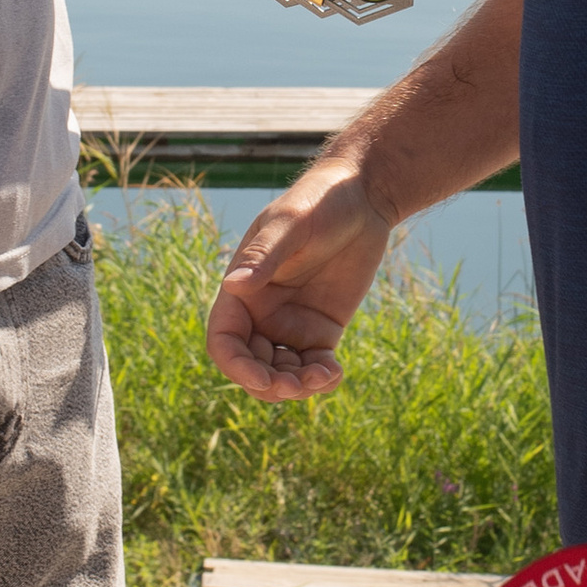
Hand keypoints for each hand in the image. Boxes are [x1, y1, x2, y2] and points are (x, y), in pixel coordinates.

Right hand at [206, 162, 398, 399]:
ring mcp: (291, 325)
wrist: (361, 199)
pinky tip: (335, 373)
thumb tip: (232, 284)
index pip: (224, 341)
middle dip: (270, 384)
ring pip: (282, 373)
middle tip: (299, 385)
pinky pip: (314, 366)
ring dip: (297, 387)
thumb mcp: (291, 224)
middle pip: (252, 365)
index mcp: (242, 290)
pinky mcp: (321, 330)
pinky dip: (321, 379)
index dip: (236, 366)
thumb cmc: (319, 202)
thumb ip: (264, 255)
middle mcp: (261, 313)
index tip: (263, 378)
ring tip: (324, 376)